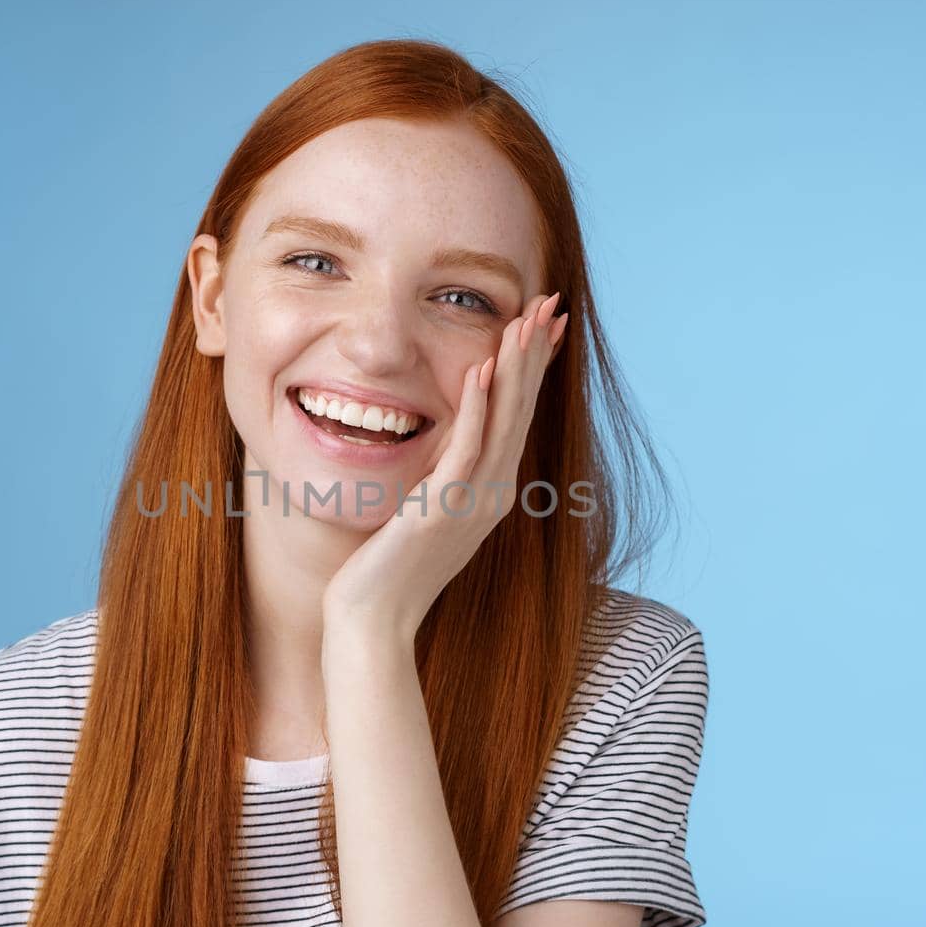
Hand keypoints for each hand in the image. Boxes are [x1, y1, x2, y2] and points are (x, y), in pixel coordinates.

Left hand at [321, 290, 569, 644]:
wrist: (373, 622)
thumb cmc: (388, 572)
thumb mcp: (425, 513)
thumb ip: (441, 480)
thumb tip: (446, 452)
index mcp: (490, 493)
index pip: (518, 417)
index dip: (534, 369)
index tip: (547, 326)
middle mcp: (491, 495)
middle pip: (521, 411)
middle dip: (535, 355)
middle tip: (551, 304)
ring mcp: (471, 503)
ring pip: (503, 423)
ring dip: (516, 369)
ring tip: (527, 321)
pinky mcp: (442, 509)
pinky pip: (465, 449)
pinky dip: (478, 408)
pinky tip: (483, 370)